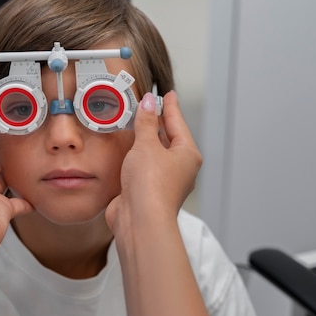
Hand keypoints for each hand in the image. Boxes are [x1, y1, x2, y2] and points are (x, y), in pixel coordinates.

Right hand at [105, 91, 201, 236]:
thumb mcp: (147, 145)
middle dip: (159, 123)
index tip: (167, 94)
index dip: (170, 107)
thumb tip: (148, 103)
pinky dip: (136, 157)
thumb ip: (146, 122)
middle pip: (169, 138)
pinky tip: (128, 151)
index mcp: (187, 154)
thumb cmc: (151, 186)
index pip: (178, 123)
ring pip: (155, 154)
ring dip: (146, 140)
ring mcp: (163, 181)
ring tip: (137, 125)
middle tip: (151, 106)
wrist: (140, 220)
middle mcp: (179, 168)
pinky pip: (143, 167)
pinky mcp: (147, 191)